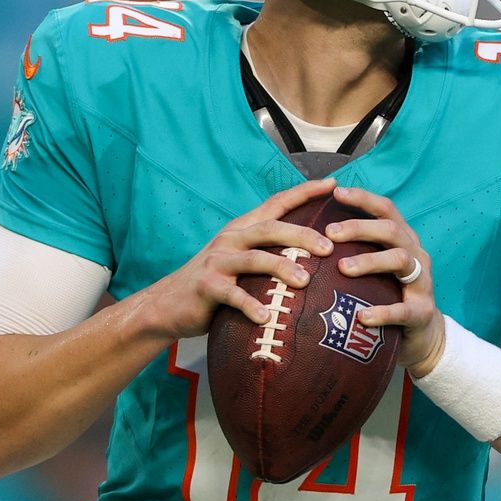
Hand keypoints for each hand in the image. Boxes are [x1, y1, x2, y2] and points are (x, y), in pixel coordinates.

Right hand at [142, 179, 337, 338]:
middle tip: (329, 248)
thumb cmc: (216, 283)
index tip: (333, 184)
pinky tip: (266, 317)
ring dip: (281, 268)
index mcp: (243, 229)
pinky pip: (232, 295)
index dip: (304, 192)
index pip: (277, 203)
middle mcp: (231, 239)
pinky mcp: (206, 286)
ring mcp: (218, 262)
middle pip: (271, 228)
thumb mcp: (240, 261)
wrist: (168, 304)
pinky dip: (250, 305)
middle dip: (302, 235)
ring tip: (305, 282)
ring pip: (254, 258)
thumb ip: (268, 253)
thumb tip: (315, 256)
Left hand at [326, 184, 446, 374]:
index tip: (336, 192)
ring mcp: (422, 282)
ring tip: (343, 268)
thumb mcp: (376, 269)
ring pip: (400, 260)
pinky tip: (361, 317)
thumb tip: (310, 236)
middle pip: (391, 230)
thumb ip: (354, 251)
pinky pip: (403, 310)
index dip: (363, 199)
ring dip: (370, 261)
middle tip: (330, 233)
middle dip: (360, 228)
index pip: (386, 209)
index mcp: (403, 240)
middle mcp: (415, 254)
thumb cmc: (389, 296)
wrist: (422, 336)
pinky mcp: (422, 312)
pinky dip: (382, 312)